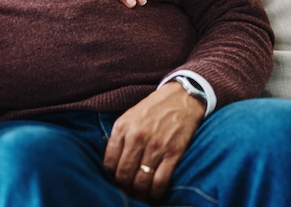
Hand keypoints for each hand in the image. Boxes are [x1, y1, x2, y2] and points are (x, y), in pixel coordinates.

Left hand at [104, 82, 204, 200]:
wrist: (182, 97)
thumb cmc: (154, 109)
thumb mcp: (130, 116)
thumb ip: (120, 138)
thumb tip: (112, 165)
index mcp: (123, 127)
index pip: (109, 163)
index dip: (111, 176)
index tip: (117, 179)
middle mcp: (137, 137)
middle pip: (123, 175)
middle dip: (124, 187)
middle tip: (128, 190)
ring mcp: (156, 146)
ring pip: (141, 182)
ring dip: (139, 193)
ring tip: (140, 194)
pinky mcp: (173, 153)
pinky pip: (160, 182)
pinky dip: (156, 193)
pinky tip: (155, 192)